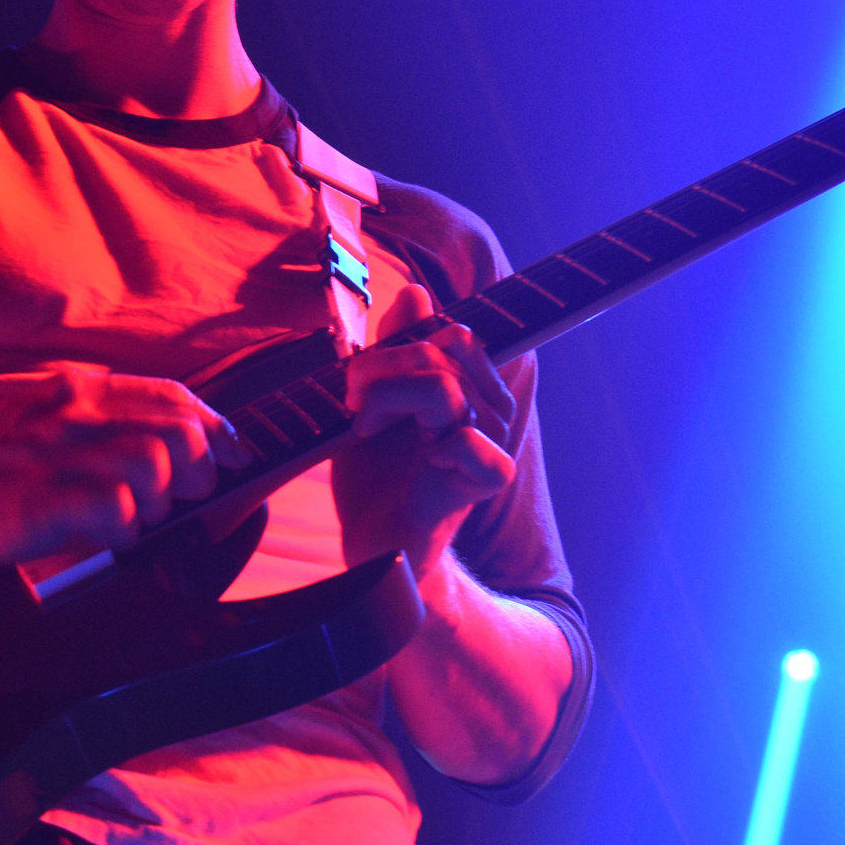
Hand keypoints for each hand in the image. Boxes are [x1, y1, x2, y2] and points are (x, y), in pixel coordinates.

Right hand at [0, 364, 247, 570]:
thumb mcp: (37, 421)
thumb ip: (91, 425)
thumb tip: (153, 450)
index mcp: (77, 392)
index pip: (173, 397)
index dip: (216, 427)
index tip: (234, 454)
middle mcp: (76, 415)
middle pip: (181, 430)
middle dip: (198, 471)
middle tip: (177, 500)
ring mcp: (61, 457)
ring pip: (158, 464)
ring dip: (159, 501)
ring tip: (129, 519)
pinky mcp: (44, 502)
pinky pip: (118, 512)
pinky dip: (123, 531)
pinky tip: (99, 538)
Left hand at [332, 325, 516, 580]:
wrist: (375, 550)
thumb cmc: (375, 479)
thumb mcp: (369, 403)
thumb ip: (391, 351)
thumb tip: (417, 294)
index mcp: (469, 387)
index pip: (450, 332)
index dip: (396, 345)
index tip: (357, 382)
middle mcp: (490, 409)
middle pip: (444, 348)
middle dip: (379, 368)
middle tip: (351, 405)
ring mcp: (493, 442)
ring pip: (444, 385)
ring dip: (386, 400)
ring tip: (365, 430)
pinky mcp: (489, 479)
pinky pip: (466, 438)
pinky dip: (428, 443)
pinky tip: (416, 464)